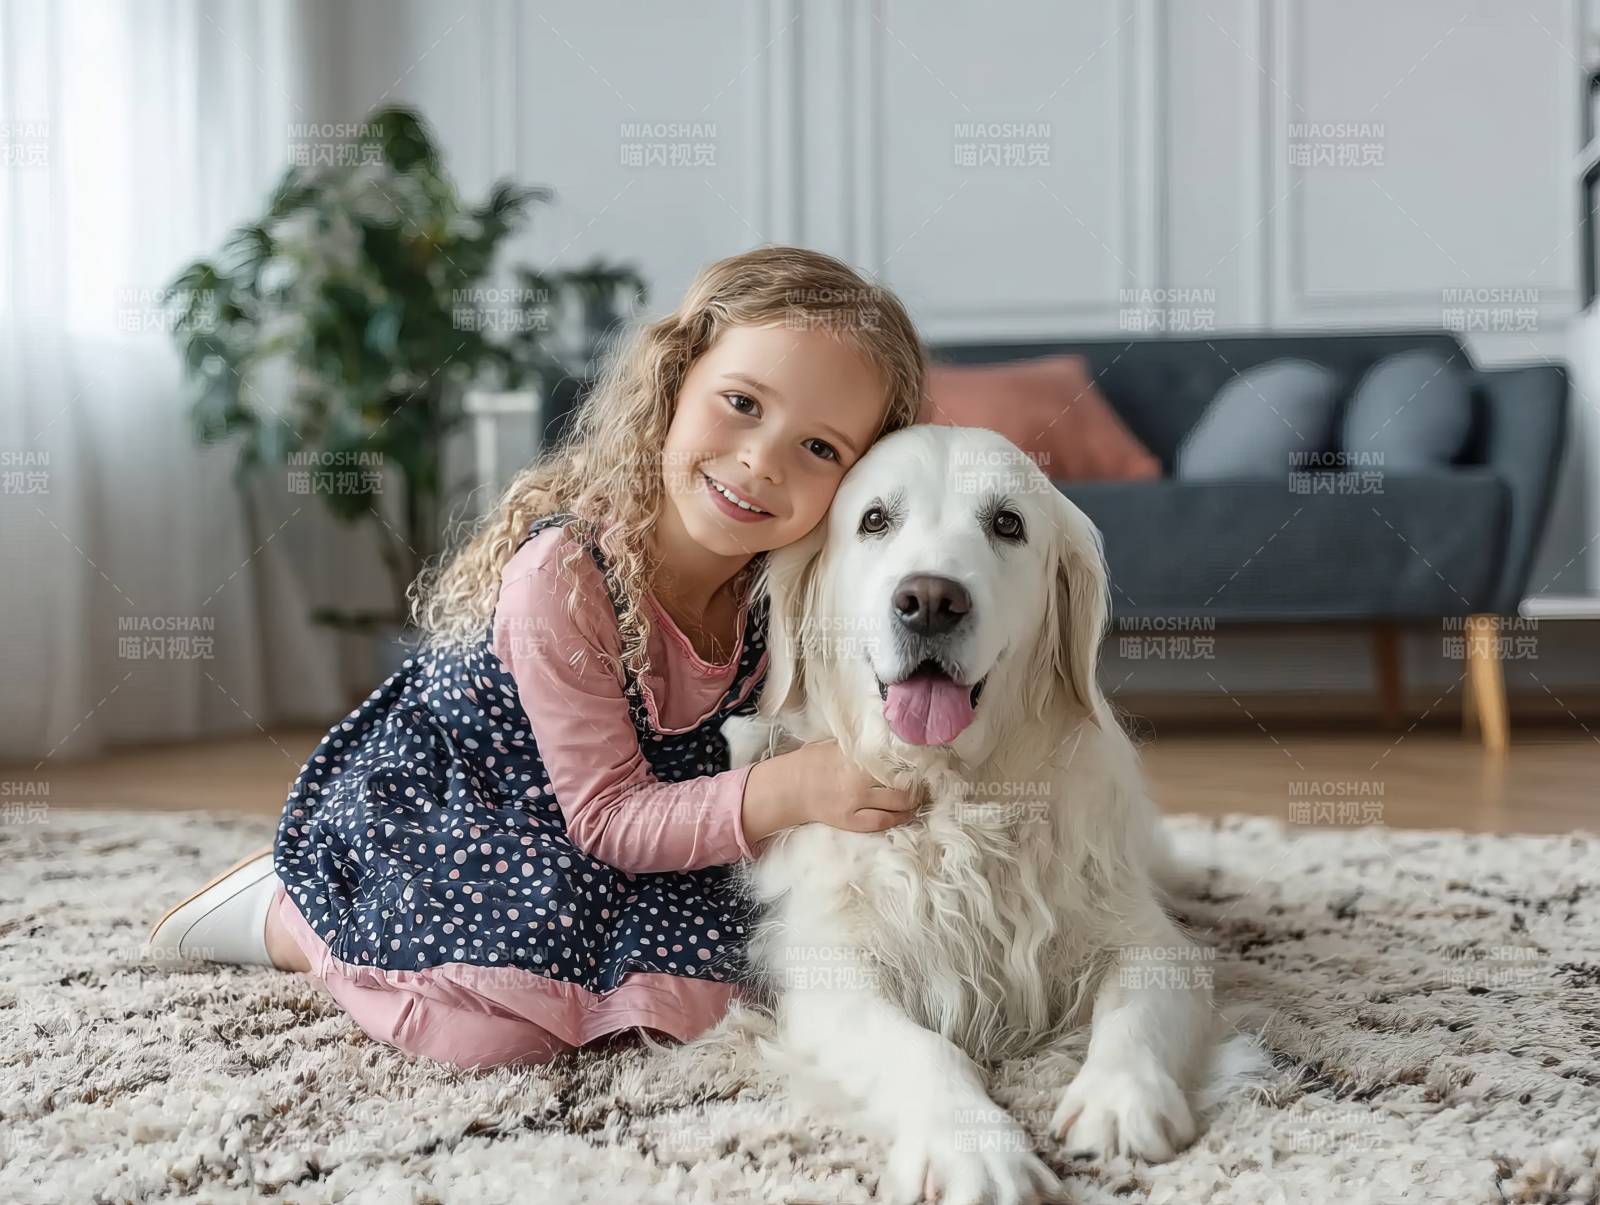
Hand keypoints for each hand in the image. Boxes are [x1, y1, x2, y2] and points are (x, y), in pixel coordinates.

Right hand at [789, 738, 921, 834]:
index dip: (911, 760)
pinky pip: (882, 822)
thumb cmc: (810, 762)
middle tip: (923, 781)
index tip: (921, 761)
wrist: (789, 789)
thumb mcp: (834, 745)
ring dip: (912, 801)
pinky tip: (907, 814)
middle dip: (916, 783)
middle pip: (900, 781)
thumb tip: (885, 741)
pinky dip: (898, 818)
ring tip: (919, 797)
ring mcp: (855, 802)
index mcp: (855, 756)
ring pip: (896, 803)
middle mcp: (858, 779)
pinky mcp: (851, 820)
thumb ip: (859, 745)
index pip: (893, 758)